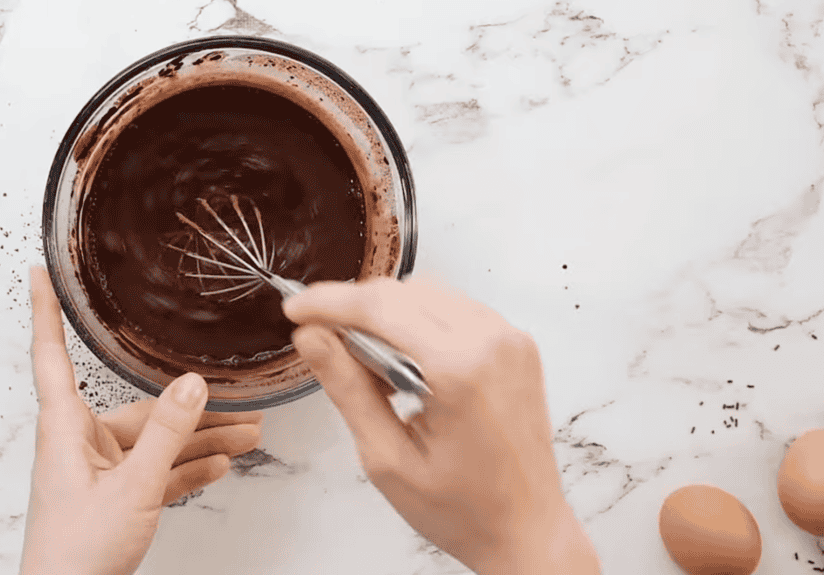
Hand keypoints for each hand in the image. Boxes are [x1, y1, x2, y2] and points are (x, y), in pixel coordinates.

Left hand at [21, 266, 262, 574]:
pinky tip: (221, 466)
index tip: (39, 272)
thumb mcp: (131, 488)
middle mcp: (80, 442)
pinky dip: (188, 470)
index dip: (44, 310)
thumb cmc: (75, 555)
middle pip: (140, 409)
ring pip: (156, 443)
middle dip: (192, 407)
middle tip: (240, 401)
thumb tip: (192, 385)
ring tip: (250, 434)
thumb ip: (167, 436)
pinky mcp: (115, 499)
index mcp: (65, 428)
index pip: (51, 354)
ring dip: (201, 441)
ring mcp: (99, 472)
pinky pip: (157, 473)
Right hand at [283, 276, 600, 574]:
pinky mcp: (515, 344)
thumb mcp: (386, 458)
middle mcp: (491, 342)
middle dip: (353, 308)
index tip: (296, 309)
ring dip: (386, 314)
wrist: (527, 529)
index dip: (328, 302)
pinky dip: (418, 322)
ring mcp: (509, 338)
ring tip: (366, 363)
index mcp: (460, 370)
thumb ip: (347, 388)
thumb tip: (312, 338)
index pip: (378, 308)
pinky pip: (454, 308)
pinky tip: (403, 363)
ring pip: (426, 293)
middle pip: (401, 293)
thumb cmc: (465, 509)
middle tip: (321, 339)